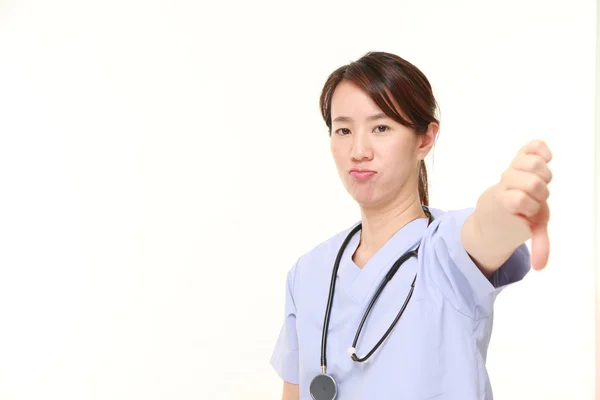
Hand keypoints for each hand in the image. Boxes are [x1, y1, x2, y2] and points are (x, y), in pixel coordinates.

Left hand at [474, 139, 552, 269]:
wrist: (495, 209)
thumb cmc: (515, 219)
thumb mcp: (529, 231)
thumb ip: (539, 244)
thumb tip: (540, 268)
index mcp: (506, 201)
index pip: (519, 199)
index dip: (528, 207)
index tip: (527, 213)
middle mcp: (507, 183)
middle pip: (532, 182)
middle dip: (538, 192)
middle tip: (535, 197)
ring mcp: (513, 169)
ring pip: (533, 163)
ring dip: (541, 174)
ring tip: (538, 181)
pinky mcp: (520, 158)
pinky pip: (533, 146)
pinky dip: (541, 150)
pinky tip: (545, 158)